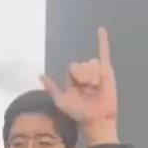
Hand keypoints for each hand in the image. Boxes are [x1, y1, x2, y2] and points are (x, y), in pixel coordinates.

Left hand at [40, 28, 117, 144]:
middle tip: (88, 90)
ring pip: (92, 63)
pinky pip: (104, 52)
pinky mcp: (107, 71)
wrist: (95, 117)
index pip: (72, 67)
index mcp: (74, 79)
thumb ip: (51, 87)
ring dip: (92, 75)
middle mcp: (84, 74)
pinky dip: (103, 40)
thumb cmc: (79, 112)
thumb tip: (39, 75)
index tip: (78, 89)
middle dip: (84, 76)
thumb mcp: (61, 100)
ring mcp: (96, 71)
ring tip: (96, 87)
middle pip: (82, 64)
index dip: (74, 76)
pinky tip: (100, 29)